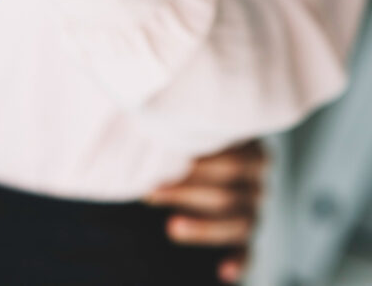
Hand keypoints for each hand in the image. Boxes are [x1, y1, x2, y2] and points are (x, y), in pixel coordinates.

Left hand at [144, 141, 266, 283]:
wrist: (208, 159)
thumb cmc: (192, 143)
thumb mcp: (196, 135)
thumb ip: (186, 138)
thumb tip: (153, 142)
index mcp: (251, 153)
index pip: (231, 160)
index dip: (197, 164)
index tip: (163, 161)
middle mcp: (256, 183)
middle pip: (228, 192)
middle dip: (186, 193)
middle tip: (151, 192)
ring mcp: (253, 211)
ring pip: (237, 224)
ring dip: (204, 228)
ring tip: (172, 227)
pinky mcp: (245, 237)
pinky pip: (247, 252)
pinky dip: (238, 262)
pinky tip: (224, 272)